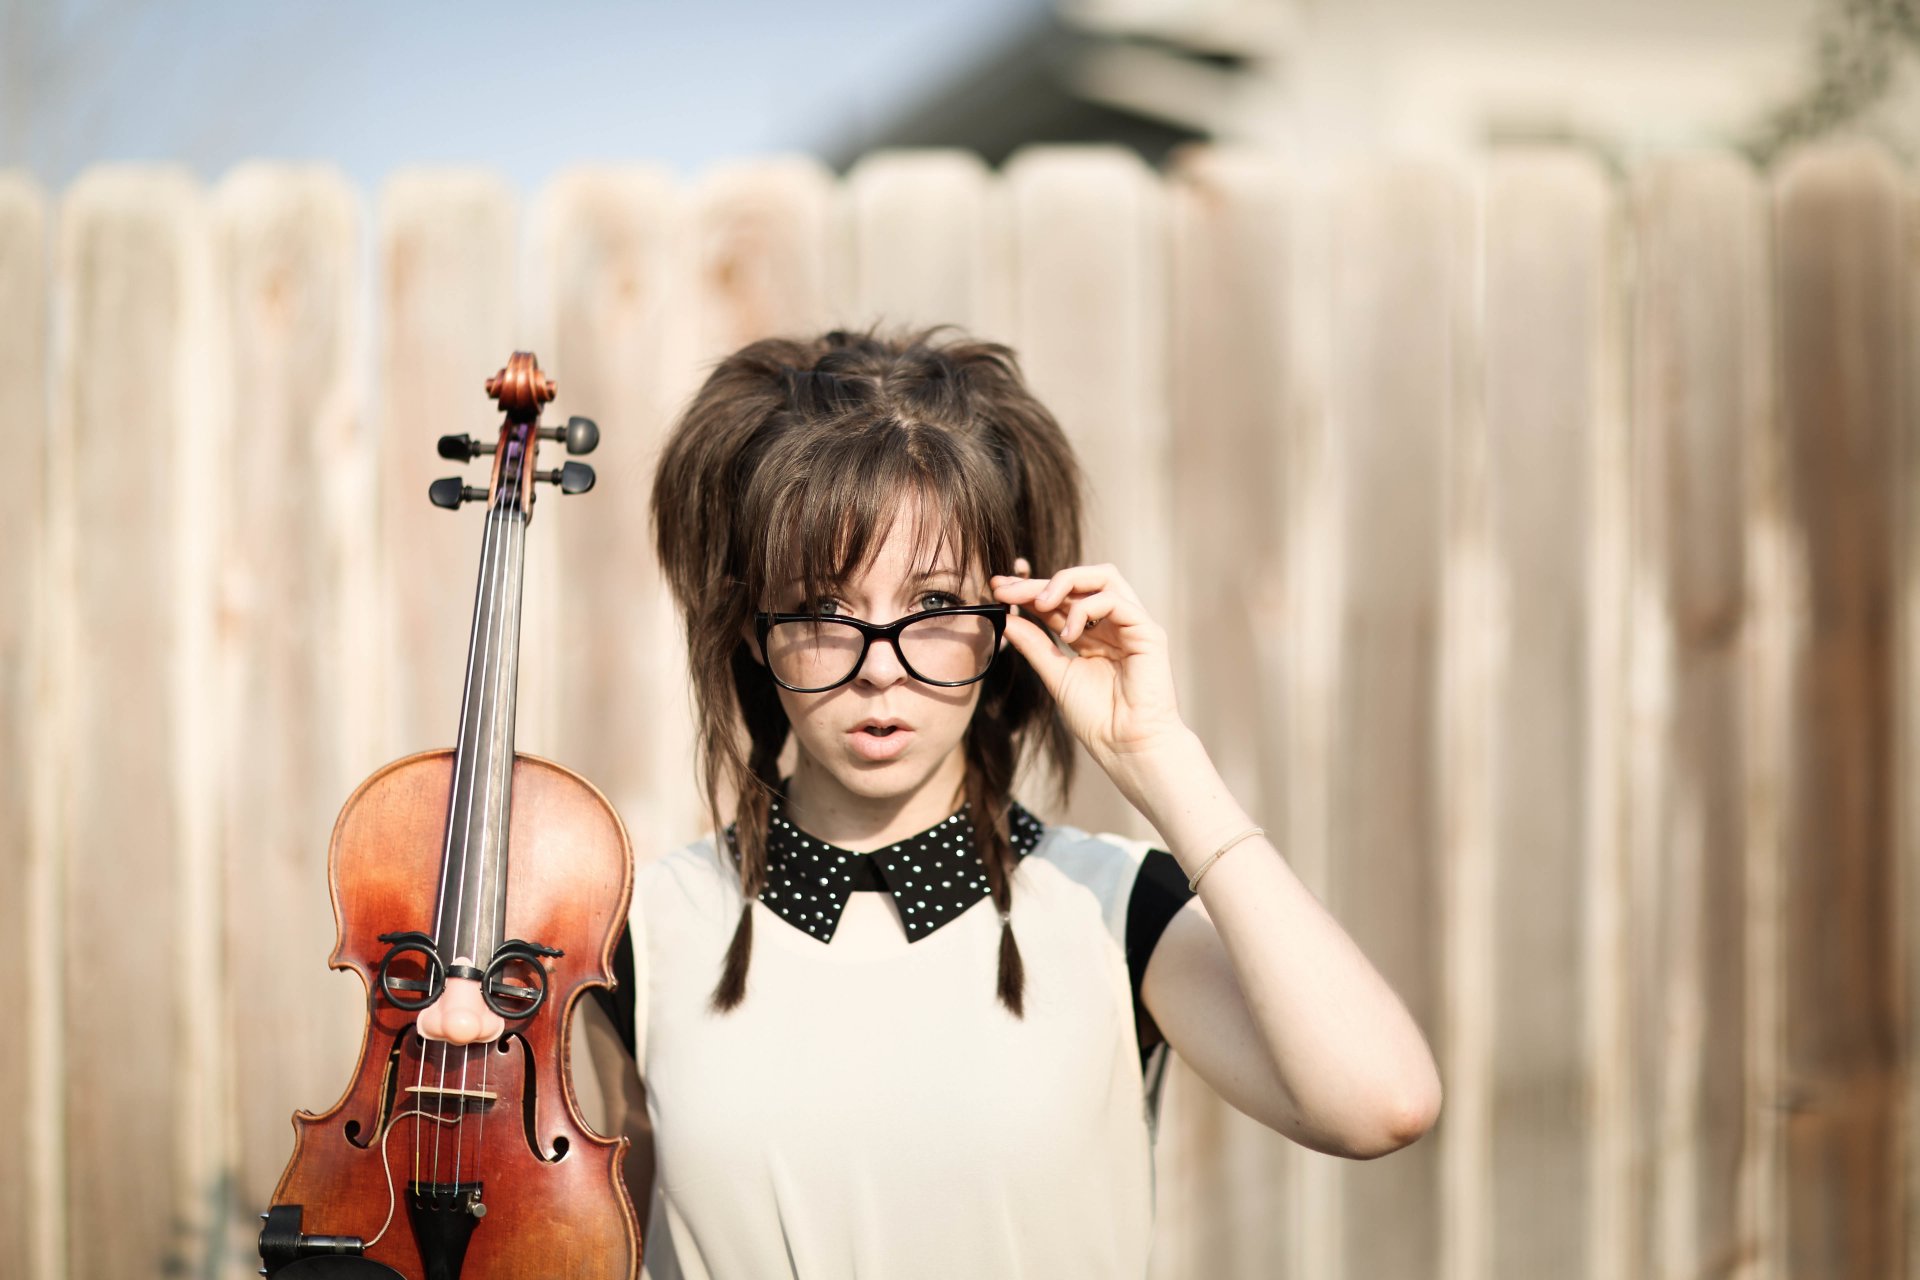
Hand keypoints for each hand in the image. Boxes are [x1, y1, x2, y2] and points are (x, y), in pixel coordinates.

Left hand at [990, 558, 1187, 766]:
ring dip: (1066, 583)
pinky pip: (1116, 601)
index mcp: (1093, 634)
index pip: (1061, 600)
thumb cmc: (1097, 719)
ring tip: (1041, 604)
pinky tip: (1068, 633)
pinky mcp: (1149, 632)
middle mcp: (1113, 624)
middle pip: (1080, 581)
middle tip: (1009, 590)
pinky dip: (1086, 608)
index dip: (1030, 590)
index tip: (997, 589)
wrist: (1126, 748)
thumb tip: (1007, 619)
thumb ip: (1035, 645)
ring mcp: (1132, 625)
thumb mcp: (1056, 674)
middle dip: (1041, 582)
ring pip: (1104, 577)